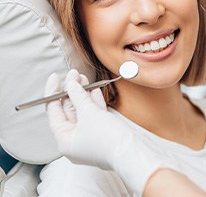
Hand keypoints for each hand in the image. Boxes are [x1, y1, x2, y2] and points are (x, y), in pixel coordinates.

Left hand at [45, 70, 176, 193]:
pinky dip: (94, 102)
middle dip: (72, 90)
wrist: (132, 152)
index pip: (54, 112)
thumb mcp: (89, 113)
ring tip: (84, 77)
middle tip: (74, 74)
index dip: (53, 92)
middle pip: (69, 110)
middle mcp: (74, 140)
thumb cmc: (107, 138)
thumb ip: (78, 96)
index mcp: (64, 140)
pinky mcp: (101, 133)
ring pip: (82, 111)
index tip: (56, 77)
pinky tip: (95, 89)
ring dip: (83, 94)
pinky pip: (94, 115)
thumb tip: (72, 84)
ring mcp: (88, 137)